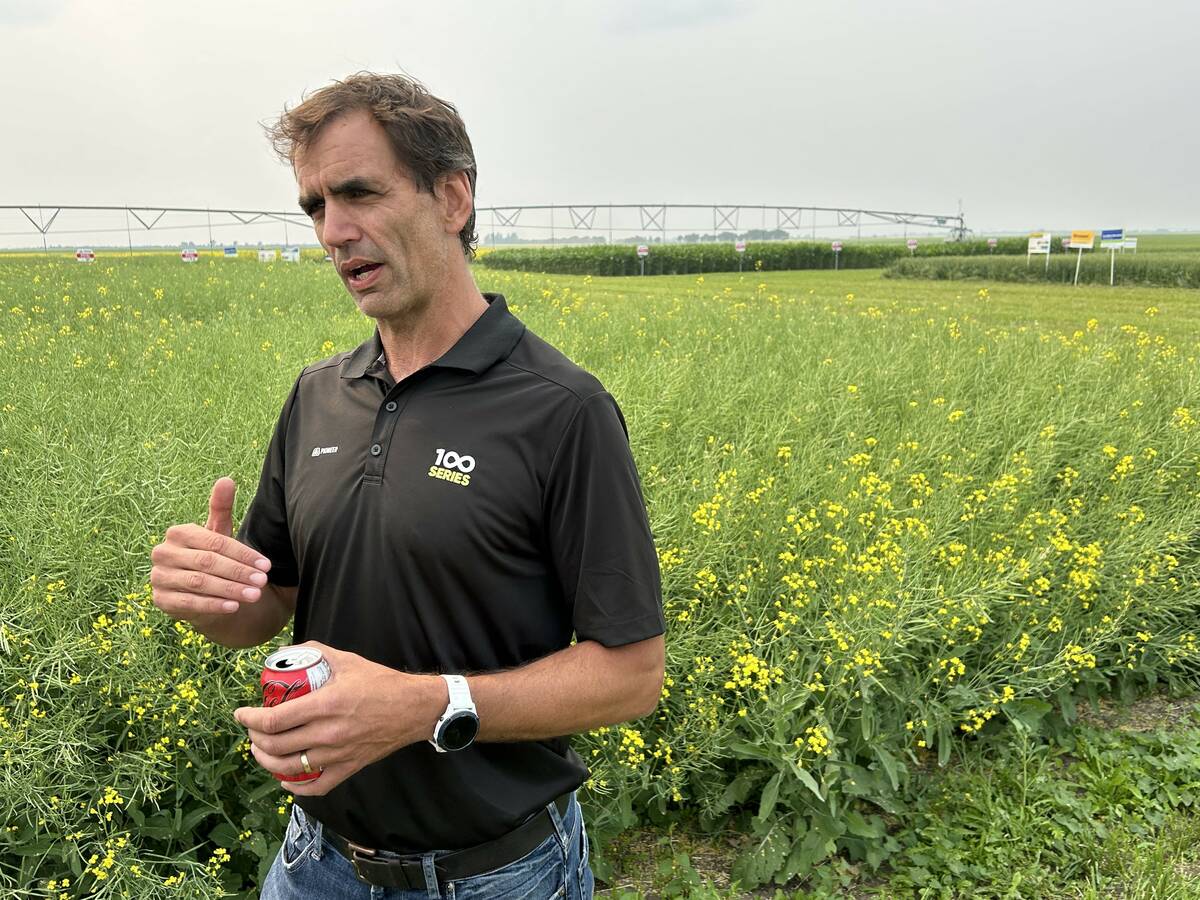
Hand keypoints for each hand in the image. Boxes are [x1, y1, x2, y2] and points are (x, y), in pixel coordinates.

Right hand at [150, 477, 272, 621]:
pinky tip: (234, 606)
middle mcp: (163, 553)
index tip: (266, 565)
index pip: (215, 542)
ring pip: (199, 583)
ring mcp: (159, 577)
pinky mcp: (160, 599)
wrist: (198, 593)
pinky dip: (213, 605)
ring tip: (254, 595)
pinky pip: (189, 602)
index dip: (243, 554)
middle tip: (262, 581)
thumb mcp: (218, 534)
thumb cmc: (211, 558)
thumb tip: (226, 479)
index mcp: (178, 533)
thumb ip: (221, 508)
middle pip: (208, 562)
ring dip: (230, 589)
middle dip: (238, 572)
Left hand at [234, 641, 443, 795]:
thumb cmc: (382, 683)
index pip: (273, 720)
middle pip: (275, 746)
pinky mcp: (348, 768)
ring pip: (289, 768)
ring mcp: (338, 755)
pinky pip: (315, 786)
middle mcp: (328, 734)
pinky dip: (295, 786)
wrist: (414, 708)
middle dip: (254, 739)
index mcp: (325, 705)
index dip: (249, 719)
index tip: (241, 714)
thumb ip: (316, 653)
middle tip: (251, 729)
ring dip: (266, 762)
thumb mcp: (348, 660)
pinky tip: (286, 778)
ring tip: (261, 750)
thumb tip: (288, 652)